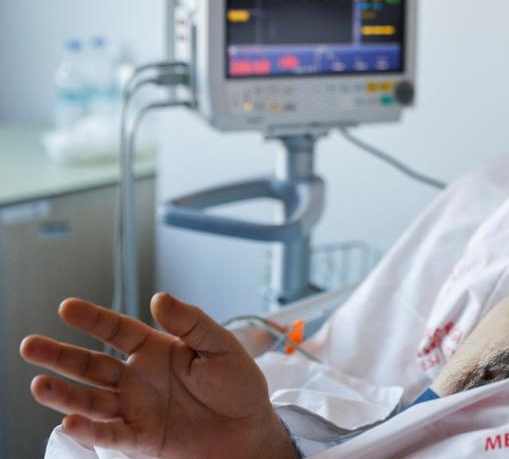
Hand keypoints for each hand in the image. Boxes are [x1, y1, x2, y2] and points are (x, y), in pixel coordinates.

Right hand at [20, 293, 298, 457]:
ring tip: (39, 385)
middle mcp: (139, 378)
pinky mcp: (142, 438)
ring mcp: (137, 408)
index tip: (66, 307)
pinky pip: (111, 434)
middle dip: (60, 356)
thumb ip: (191, 322)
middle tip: (30, 346)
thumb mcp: (221, 346)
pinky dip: (90, 431)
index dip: (93, 319)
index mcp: (156, 350)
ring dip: (64, 395)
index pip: (117, 330)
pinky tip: (70, 423)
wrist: (251, 431)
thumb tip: (159, 298)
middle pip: (91, 365)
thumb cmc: (239, 386)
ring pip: (91, 401)